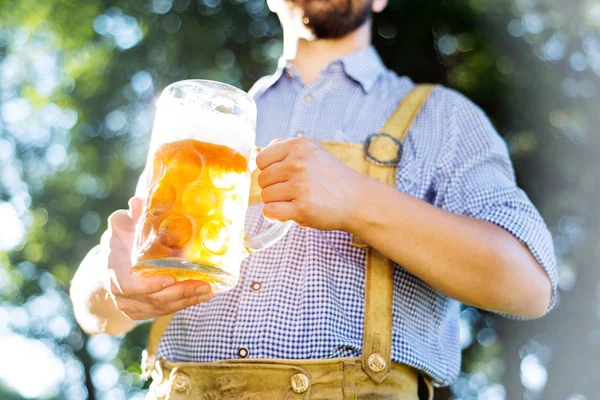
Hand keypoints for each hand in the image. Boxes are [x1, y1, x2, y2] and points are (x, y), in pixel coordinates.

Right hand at [105, 197, 212, 320]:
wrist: (108, 267)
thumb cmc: (120, 241)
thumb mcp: (121, 225)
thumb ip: (131, 216)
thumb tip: (138, 202)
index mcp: (114, 269)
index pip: (129, 285)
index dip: (149, 285)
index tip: (171, 278)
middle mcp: (120, 292)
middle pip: (152, 299)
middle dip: (179, 293)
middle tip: (203, 285)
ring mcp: (130, 305)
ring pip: (161, 307)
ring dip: (186, 300)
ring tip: (207, 291)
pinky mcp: (141, 312)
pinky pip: (164, 311)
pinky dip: (183, 305)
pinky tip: (200, 297)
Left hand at [256, 138, 365, 230]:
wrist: (357, 200)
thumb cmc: (333, 178)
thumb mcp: (313, 151)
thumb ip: (285, 148)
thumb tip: (258, 152)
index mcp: (299, 146)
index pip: (261, 159)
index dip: (269, 170)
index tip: (283, 176)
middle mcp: (298, 163)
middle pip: (262, 179)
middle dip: (274, 187)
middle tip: (294, 191)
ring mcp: (300, 186)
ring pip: (265, 196)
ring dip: (277, 202)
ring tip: (297, 200)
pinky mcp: (302, 208)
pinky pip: (270, 211)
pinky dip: (276, 215)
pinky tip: (290, 212)